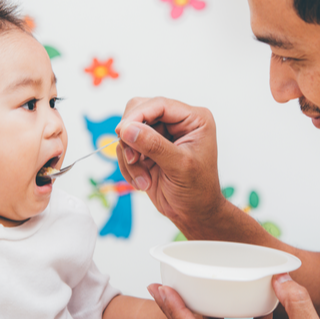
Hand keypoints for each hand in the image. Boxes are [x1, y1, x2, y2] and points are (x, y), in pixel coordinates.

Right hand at [116, 97, 226, 233]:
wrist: (193, 214)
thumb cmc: (197, 191)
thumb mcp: (179, 166)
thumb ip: (154, 145)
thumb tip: (127, 129)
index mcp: (194, 119)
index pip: (159, 104)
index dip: (138, 115)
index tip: (122, 131)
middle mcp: (177, 123)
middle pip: (139, 111)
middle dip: (132, 137)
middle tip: (133, 158)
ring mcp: (161, 135)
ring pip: (129, 132)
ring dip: (130, 158)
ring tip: (144, 179)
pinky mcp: (148, 149)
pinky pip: (125, 148)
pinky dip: (128, 167)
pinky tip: (143, 182)